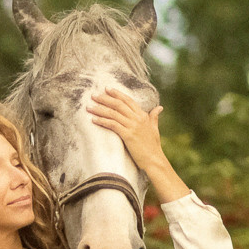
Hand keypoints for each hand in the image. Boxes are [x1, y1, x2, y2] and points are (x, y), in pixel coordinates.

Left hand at [87, 88, 189, 203]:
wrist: (154, 159)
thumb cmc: (153, 146)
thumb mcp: (154, 128)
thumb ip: (154, 117)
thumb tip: (159, 107)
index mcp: (143, 115)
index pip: (128, 100)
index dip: (117, 94)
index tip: (107, 89)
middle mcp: (138, 118)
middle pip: (119, 104)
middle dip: (105, 99)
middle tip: (93, 95)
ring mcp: (133, 126)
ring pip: (113, 114)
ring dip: (99, 109)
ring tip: (89, 107)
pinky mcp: (128, 135)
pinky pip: (112, 125)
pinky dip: (102, 121)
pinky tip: (93, 120)